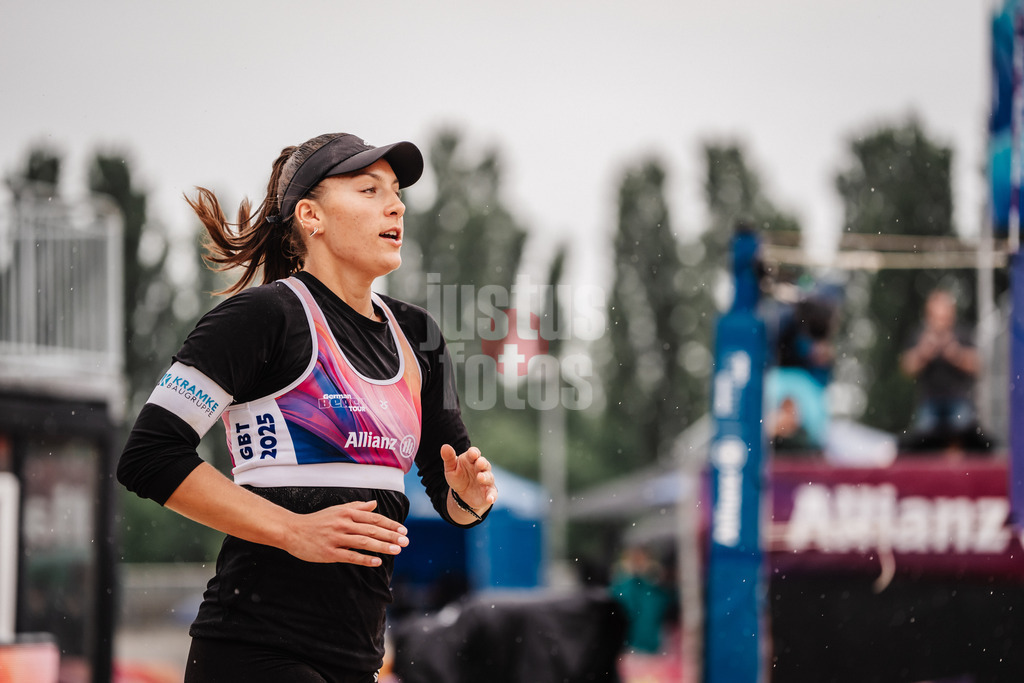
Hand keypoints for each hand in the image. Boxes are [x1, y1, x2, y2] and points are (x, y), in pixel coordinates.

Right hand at [283, 500, 408, 565]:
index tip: (403, 530)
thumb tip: (374, 504)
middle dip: (391, 536)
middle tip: (406, 542)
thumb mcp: (337, 510)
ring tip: (396, 550)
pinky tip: (377, 562)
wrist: (292, 530)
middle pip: (372, 529)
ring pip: (364, 542)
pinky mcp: (329, 552)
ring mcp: (336, 538)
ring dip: (382, 546)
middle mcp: (343, 524)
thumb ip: (357, 507)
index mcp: (347, 513)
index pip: (374, 518)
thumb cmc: (317, 521)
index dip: (390, 524)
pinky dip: (365, 559)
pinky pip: (350, 556)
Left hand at [440, 444, 497, 511]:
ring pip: (488, 477)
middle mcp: (481, 468)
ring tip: (480, 478)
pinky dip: (492, 496)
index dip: (474, 453)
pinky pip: (493, 493)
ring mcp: (486, 480)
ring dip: (485, 477)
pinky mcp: (489, 492)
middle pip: (484, 463)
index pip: (474, 453)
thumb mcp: (451, 468)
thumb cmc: (458, 477)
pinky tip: (490, 499)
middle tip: (479, 464)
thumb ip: (449, 458)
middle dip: (482, 463)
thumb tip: (445, 446)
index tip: (472, 454)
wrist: (462, 494)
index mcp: (471, 459)